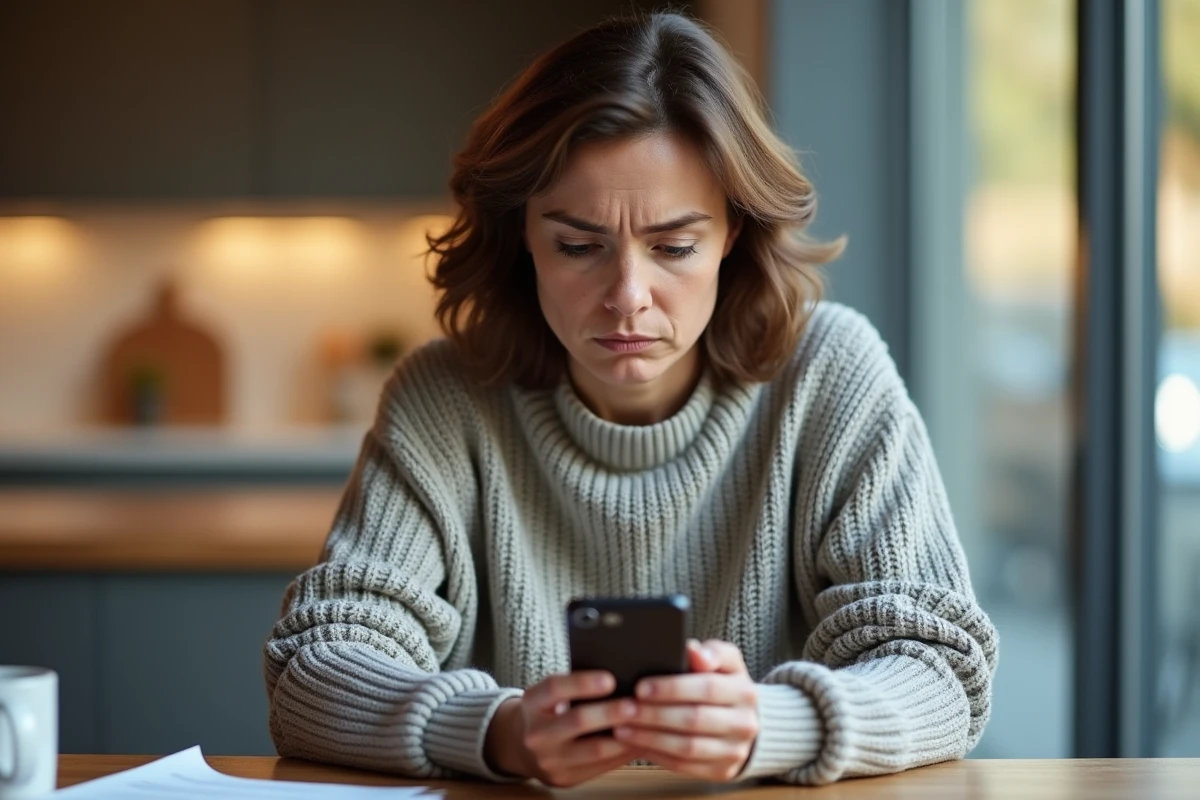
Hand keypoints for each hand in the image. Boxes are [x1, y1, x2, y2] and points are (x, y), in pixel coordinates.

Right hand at [483, 671, 639, 786]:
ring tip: (645, 725)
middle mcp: (536, 733)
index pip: (555, 688)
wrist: (522, 746)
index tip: (610, 679)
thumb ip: (574, 686)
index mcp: (532, 703)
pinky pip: (600, 767)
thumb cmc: (548, 711)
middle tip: (635, 705)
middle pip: (577, 721)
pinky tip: (639, 742)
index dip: (582, 683)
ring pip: (593, 750)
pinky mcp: (564, 778)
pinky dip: (623, 754)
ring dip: (624, 738)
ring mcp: (549, 760)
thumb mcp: (549, 694)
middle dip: (609, 712)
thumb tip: (619, 677)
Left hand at [613, 639, 758, 781]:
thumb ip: (710, 652)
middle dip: (654, 714)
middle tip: (625, 709)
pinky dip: (658, 755)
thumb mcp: (724, 662)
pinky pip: (685, 766)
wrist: (742, 720)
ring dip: (651, 738)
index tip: (641, 687)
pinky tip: (638, 744)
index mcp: (744, 691)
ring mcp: (735, 751)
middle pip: (694, 719)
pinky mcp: (722, 771)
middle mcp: (745, 723)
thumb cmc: (723, 684)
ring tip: (623, 728)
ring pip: (687, 747)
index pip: (707, 688)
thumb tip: (693, 651)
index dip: (672, 688)